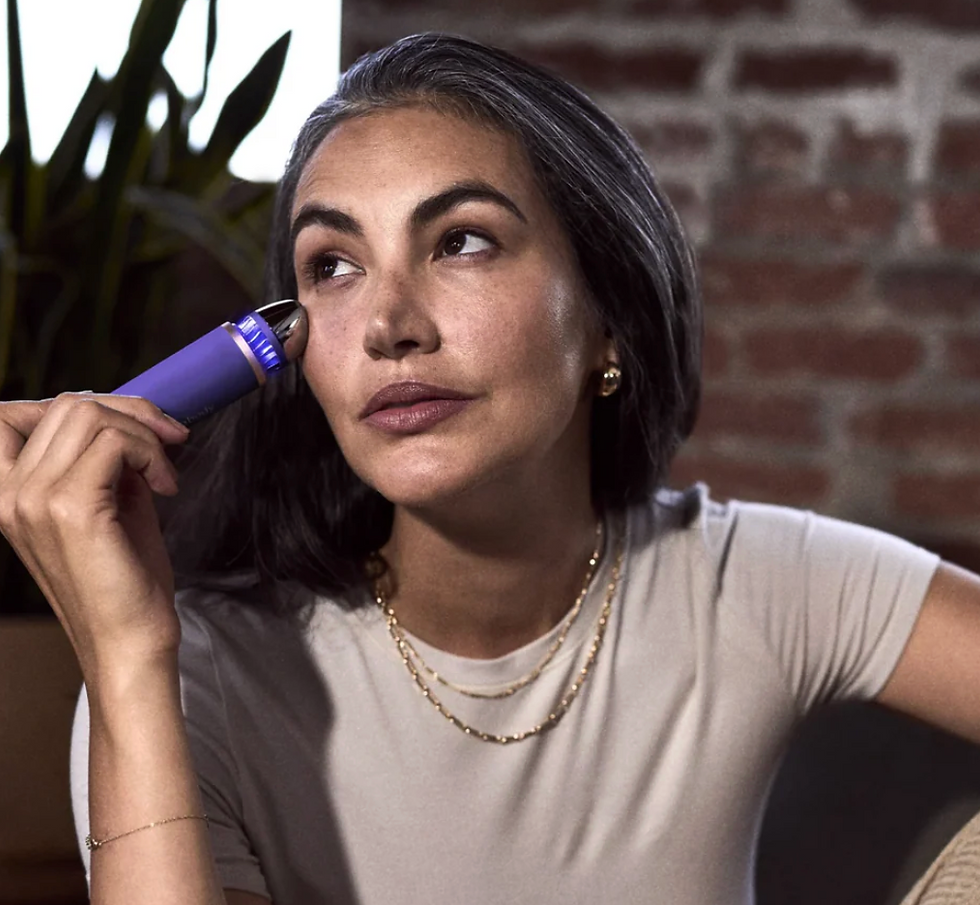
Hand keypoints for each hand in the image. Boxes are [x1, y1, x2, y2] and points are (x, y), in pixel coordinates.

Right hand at [0, 393, 191, 680]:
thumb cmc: (124, 582)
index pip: (13, 413)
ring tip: (165, 472)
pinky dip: (151, 452)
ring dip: (143, 433)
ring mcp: (34, 500)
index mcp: (7, 494)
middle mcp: (9, 494)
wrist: (130, 643)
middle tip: (169, 442)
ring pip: (89, 415)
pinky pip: (115, 441)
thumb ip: (102, 461)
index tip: (132, 426)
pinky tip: (166, 486)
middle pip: (66, 405)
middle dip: (130, 412)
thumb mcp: (107, 505)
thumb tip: (127, 418)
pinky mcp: (70, 508)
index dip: (81, 404)